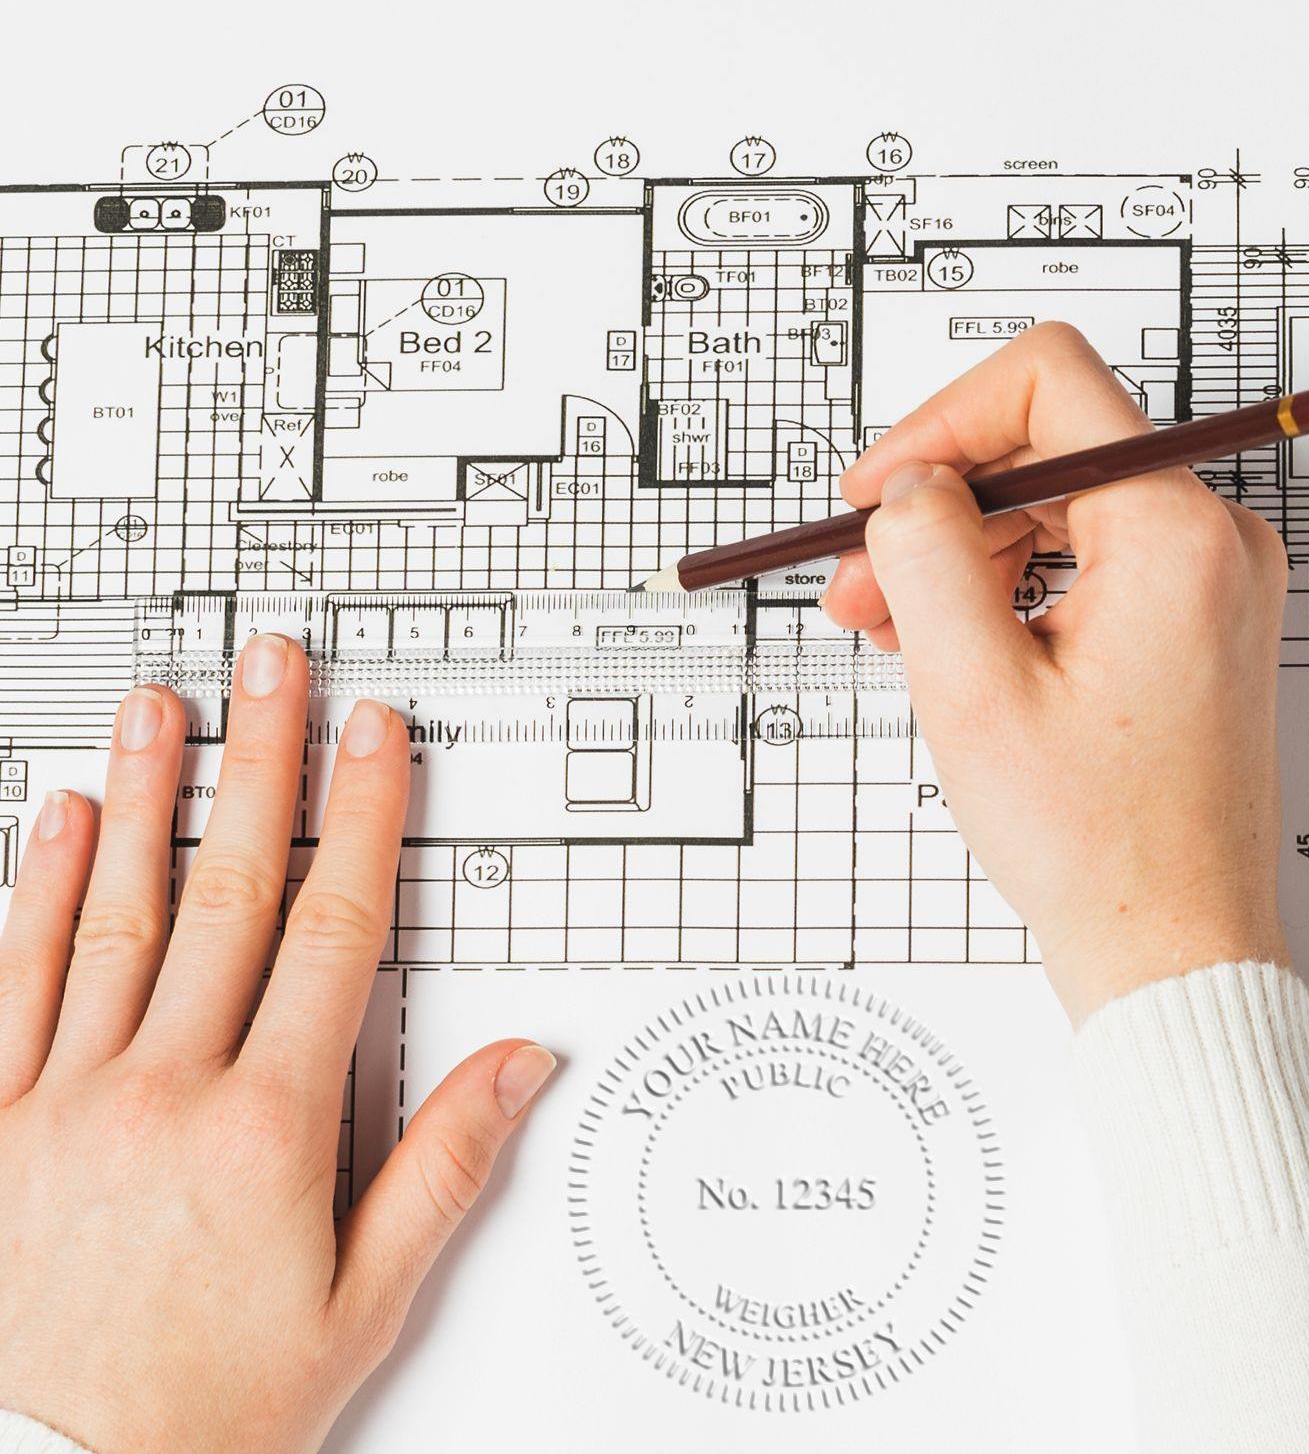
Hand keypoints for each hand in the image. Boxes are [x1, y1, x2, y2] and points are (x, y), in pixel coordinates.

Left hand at [0, 637, 554, 1452]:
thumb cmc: (206, 1410)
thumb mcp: (359, 1308)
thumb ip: (443, 1169)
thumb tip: (517, 1066)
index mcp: (266, 1128)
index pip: (331, 932)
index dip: (362, 820)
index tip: (374, 739)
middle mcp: (161, 1092)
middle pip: (228, 892)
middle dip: (260, 764)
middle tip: (272, 671)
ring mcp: (62, 1102)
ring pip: (115, 917)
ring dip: (149, 797)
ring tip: (165, 708)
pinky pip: (10, 985)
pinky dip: (36, 893)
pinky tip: (62, 821)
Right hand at [822, 323, 1290, 1022]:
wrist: (1169, 948)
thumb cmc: (1097, 845)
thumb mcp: (973, 689)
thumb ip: (927, 554)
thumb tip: (908, 483)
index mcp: (1175, 535)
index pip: (1049, 383)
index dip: (939, 423)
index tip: (874, 492)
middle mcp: (1208, 541)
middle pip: (1044, 451)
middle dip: (935, 508)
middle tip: (854, 583)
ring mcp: (1203, 583)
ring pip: (1053, 511)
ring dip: (958, 556)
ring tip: (887, 630)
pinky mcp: (1184, 623)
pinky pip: (1078, 564)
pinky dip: (1002, 591)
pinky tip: (946, 644)